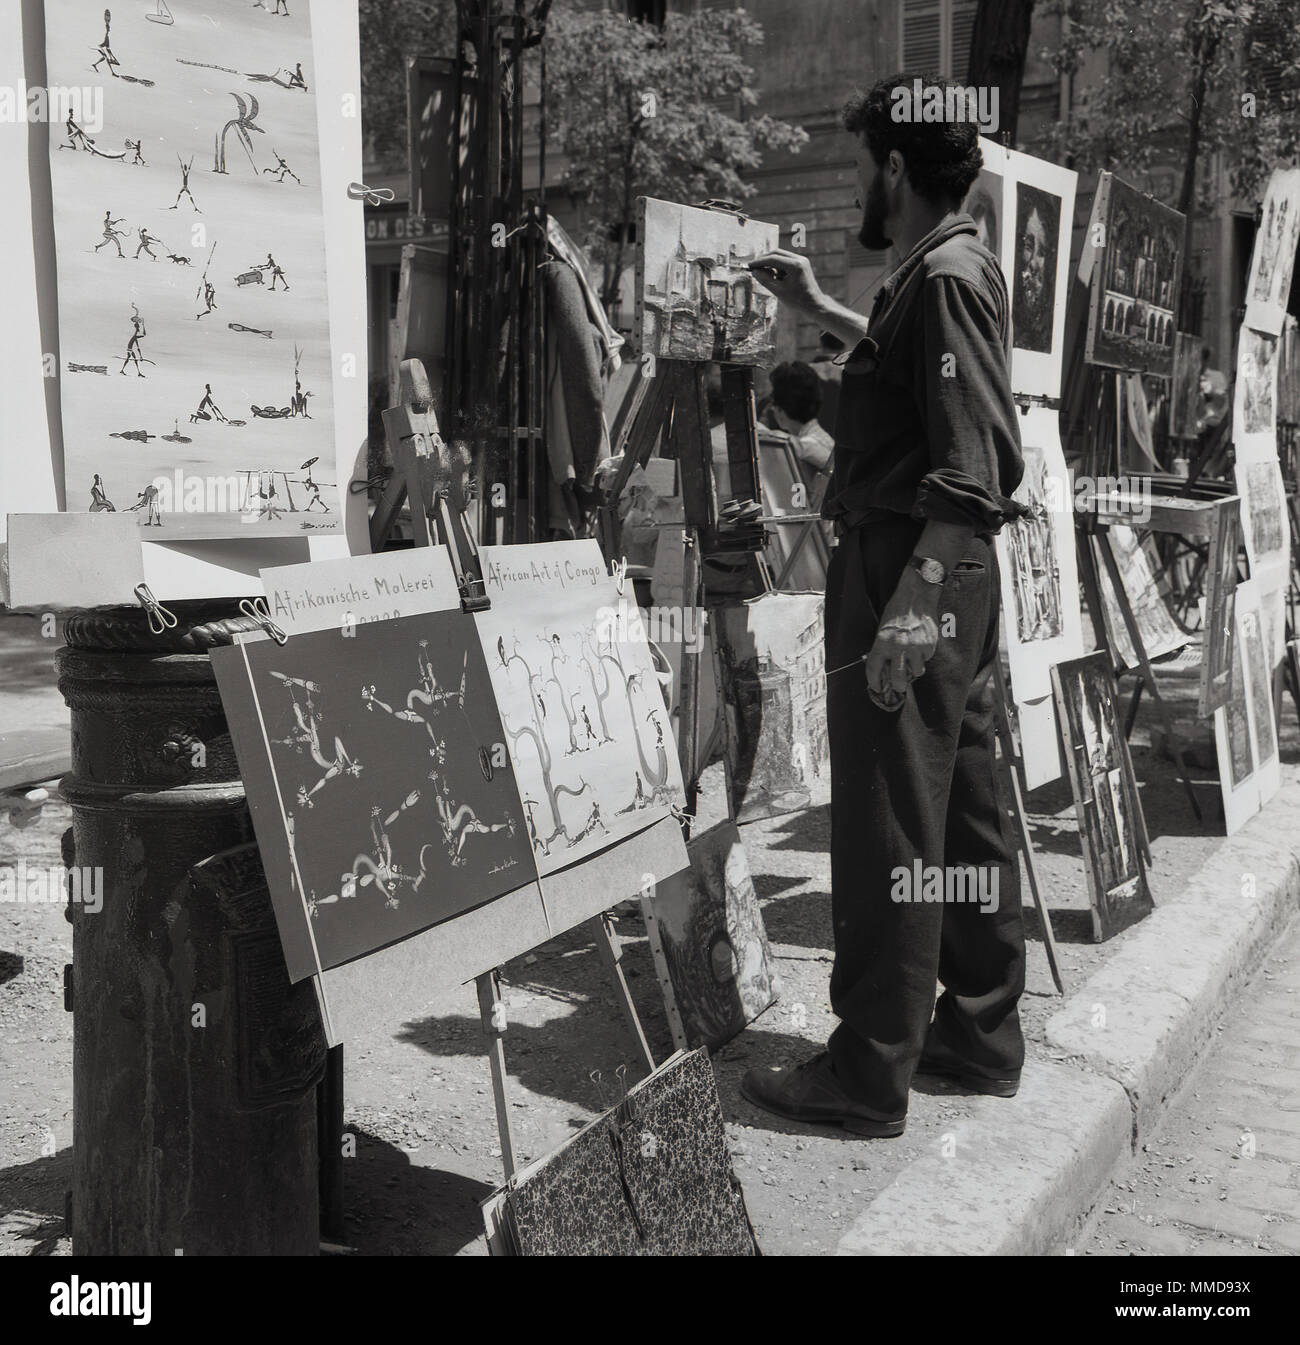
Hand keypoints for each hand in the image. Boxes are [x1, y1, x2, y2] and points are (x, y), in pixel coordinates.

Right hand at [747, 249, 826, 317]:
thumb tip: (754, 271)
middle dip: (764, 260)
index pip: (772, 258)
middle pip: (776, 253)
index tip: (750, 266)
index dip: (759, 262)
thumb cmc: (797, 301)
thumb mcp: (778, 291)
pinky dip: (778, 267)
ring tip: (767, 277)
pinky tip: (776, 278)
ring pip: (781, 256)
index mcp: (794, 265)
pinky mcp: (801, 264)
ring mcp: (801, 260)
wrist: (814, 304)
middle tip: (754, 268)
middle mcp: (799, 259)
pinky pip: (786, 261)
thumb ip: (765, 280)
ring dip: (771, 264)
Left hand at [864, 574, 940, 701]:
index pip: (874, 669)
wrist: (916, 597)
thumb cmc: (897, 613)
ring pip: (916, 672)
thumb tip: (883, 670)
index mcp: (882, 643)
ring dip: (914, 669)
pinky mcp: (929, 646)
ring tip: (913, 658)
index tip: (877, 687)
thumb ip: (882, 649)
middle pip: (897, 679)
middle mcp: (898, 647)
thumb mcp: (882, 630)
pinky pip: (926, 659)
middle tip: (900, 686)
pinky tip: (921, 644)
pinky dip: (924, 656)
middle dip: (899, 686)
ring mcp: (915, 648)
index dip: (874, 682)